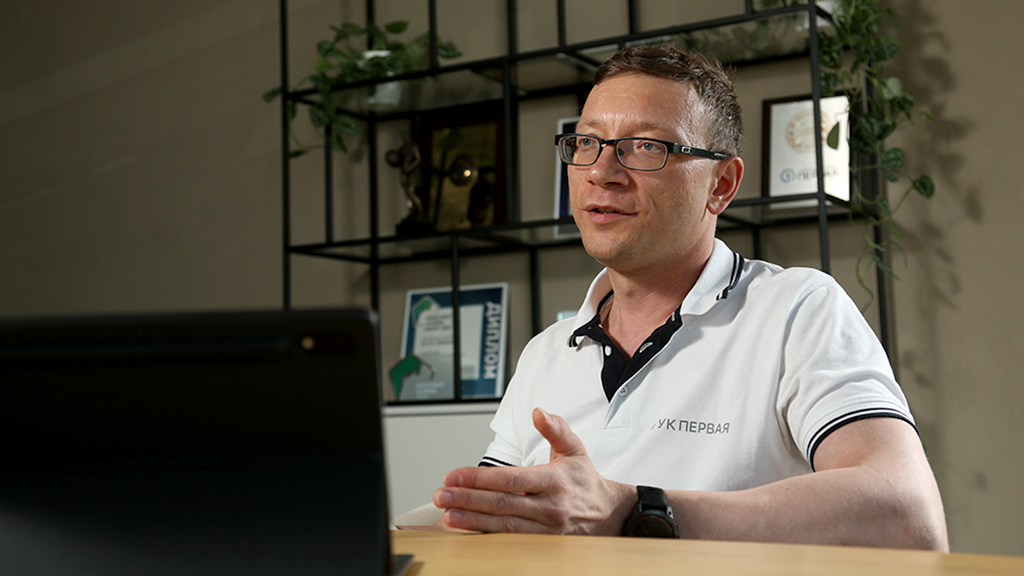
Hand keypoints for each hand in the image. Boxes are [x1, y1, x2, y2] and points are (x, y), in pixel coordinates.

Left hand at [433, 408, 634, 534]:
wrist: (611, 514)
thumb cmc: (585, 481)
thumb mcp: (575, 449)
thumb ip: (556, 428)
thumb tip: (538, 412)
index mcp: (553, 481)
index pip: (510, 479)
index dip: (479, 478)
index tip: (454, 475)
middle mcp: (548, 507)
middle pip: (501, 504)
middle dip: (467, 500)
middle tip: (441, 495)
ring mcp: (546, 530)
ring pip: (503, 527)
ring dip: (472, 521)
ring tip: (447, 515)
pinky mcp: (543, 545)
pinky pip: (511, 541)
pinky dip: (487, 536)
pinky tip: (467, 530)